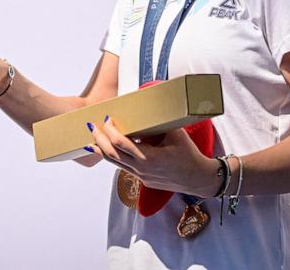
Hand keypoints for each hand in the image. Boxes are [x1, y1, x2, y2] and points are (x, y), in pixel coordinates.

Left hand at [87, 117, 219, 197]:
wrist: (198, 178)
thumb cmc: (188, 154)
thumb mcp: (175, 134)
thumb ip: (157, 124)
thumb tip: (145, 109)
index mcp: (150, 158)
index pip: (122, 144)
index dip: (110, 131)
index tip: (107, 119)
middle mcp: (142, 169)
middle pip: (112, 155)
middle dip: (99, 140)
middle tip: (91, 127)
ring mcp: (141, 176)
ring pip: (115, 163)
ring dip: (102, 150)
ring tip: (91, 139)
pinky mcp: (142, 179)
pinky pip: (123, 167)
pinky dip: (113, 157)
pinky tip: (106, 150)